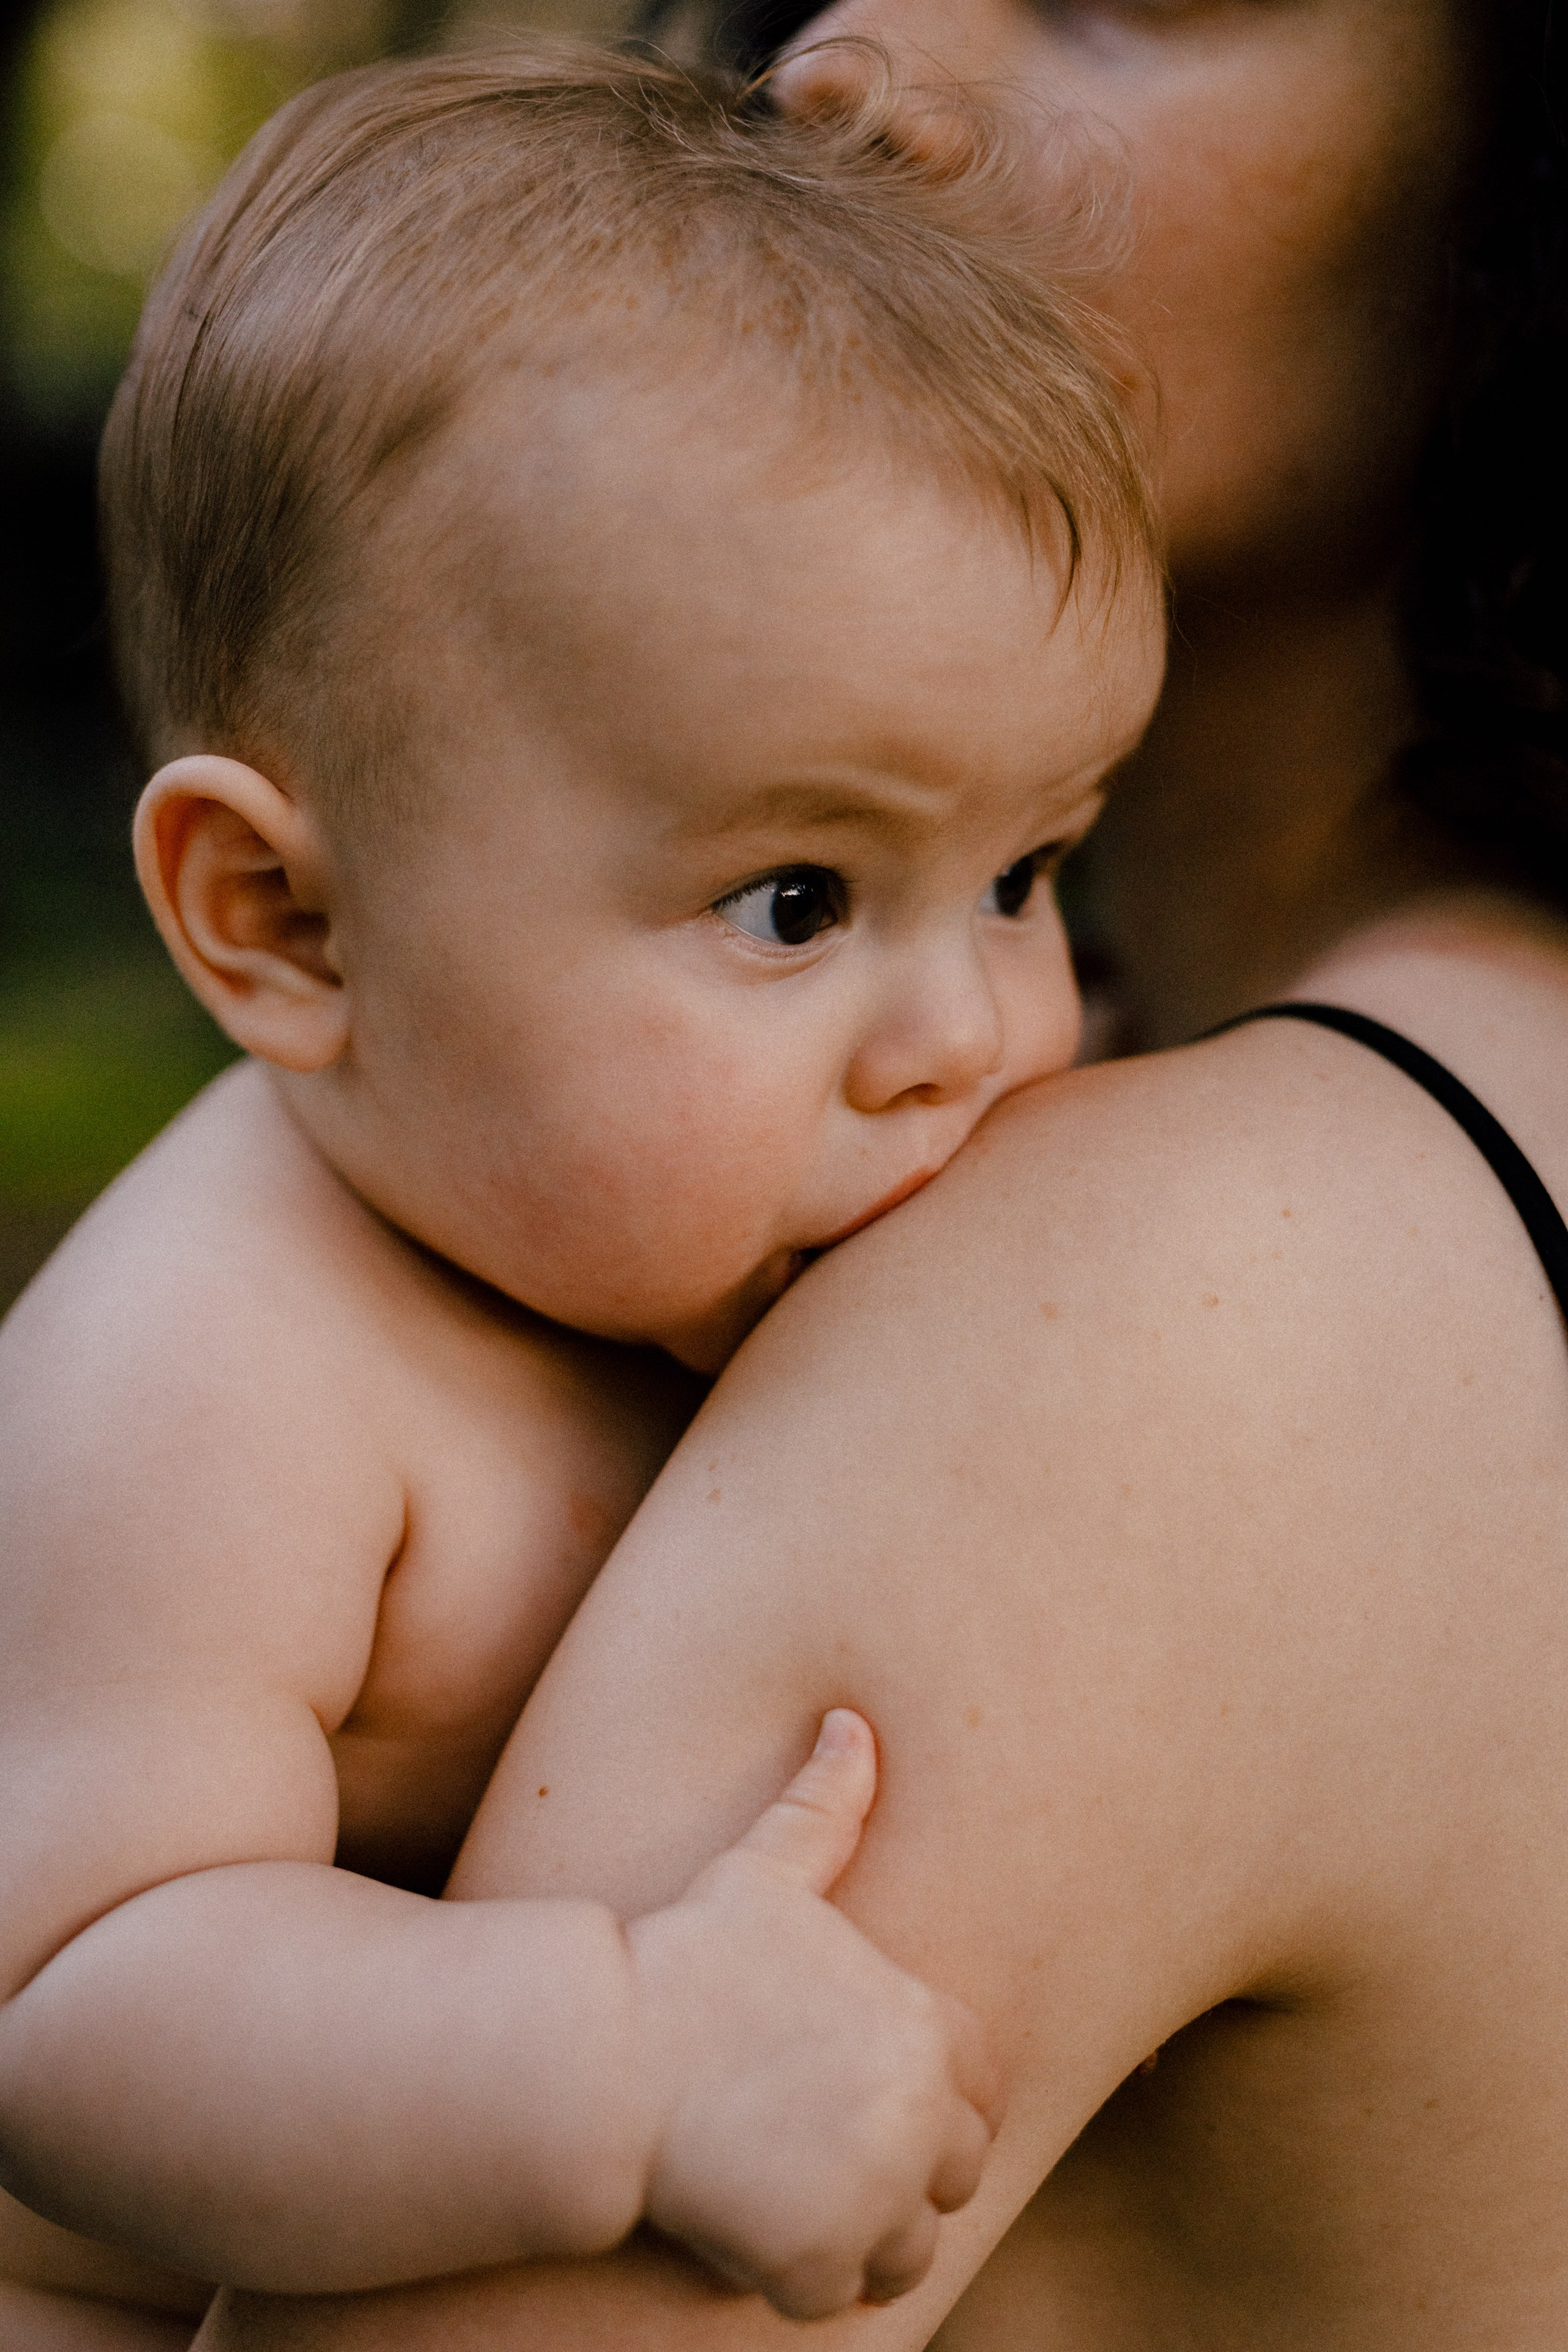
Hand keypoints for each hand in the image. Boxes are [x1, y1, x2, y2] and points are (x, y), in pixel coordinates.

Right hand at [628, 1710, 1003, 2321]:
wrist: (609, 2057)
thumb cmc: (687, 1956)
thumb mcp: (762, 1871)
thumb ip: (823, 1805)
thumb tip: (852, 1721)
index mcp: (924, 2025)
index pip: (984, 2079)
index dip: (936, 2085)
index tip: (879, 2087)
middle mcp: (919, 2115)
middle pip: (958, 2165)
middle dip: (909, 2163)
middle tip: (832, 2148)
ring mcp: (873, 2196)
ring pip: (911, 2245)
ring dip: (867, 2230)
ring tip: (800, 2196)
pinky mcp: (818, 2262)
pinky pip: (839, 2293)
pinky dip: (804, 2276)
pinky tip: (755, 2230)